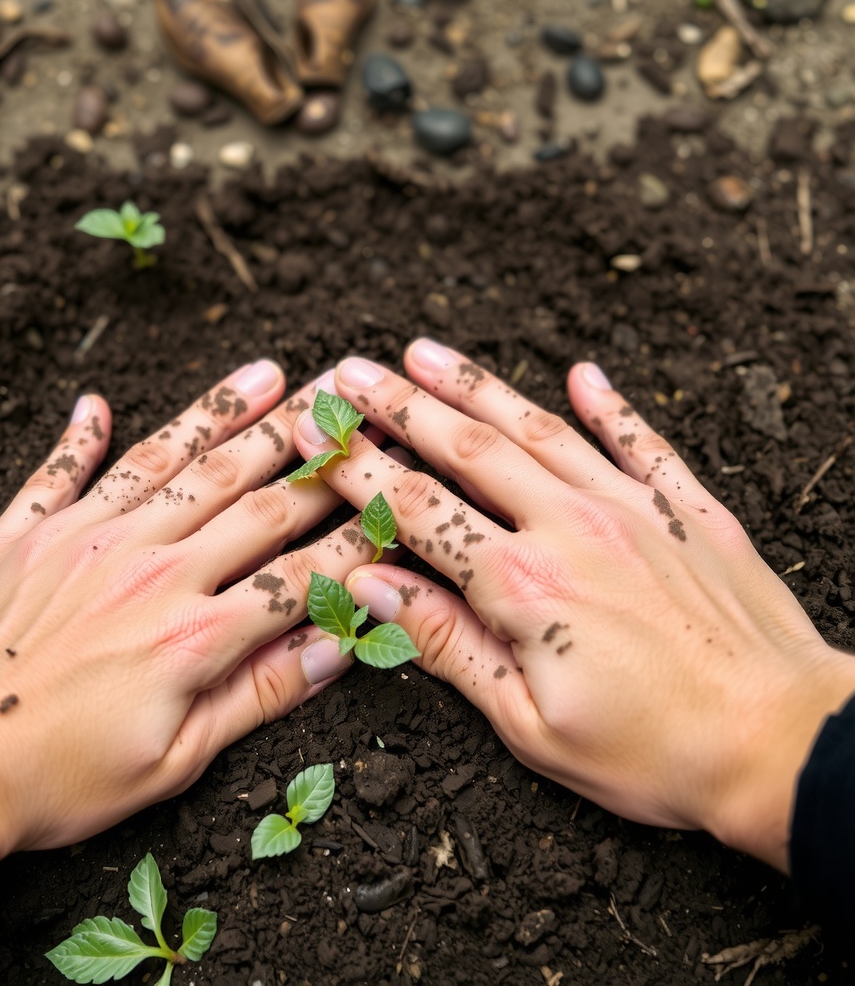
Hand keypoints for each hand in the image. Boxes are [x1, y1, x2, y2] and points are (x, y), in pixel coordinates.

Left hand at [0, 363, 371, 878]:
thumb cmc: (58, 777)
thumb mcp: (177, 760)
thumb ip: (259, 694)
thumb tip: (336, 646)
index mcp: (193, 632)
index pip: (300, 571)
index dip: (355, 536)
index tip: (391, 499)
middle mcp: (150, 568)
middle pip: (253, 497)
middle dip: (315, 452)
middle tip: (353, 408)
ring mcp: (86, 540)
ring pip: (174, 460)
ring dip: (227, 413)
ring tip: (272, 373)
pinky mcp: (26, 533)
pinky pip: (60, 470)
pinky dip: (80, 436)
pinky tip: (97, 402)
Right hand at [290, 339, 854, 871]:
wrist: (785, 743)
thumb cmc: (655, 751)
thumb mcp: (529, 723)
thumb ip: (448, 644)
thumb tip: (374, 585)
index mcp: (524, 585)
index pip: (418, 508)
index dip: (359, 467)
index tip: (319, 435)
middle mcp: (571, 527)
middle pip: (467, 448)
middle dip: (399, 404)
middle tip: (350, 370)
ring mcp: (633, 508)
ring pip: (539, 428)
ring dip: (475, 385)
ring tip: (424, 351)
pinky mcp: (687, 509)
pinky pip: (640, 441)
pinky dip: (609, 404)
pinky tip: (581, 372)